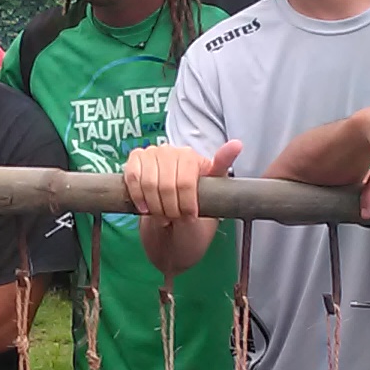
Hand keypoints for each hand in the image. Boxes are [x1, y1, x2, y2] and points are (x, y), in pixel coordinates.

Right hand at [123, 141, 241, 219]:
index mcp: (192, 157)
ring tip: (162, 216)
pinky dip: (138, 197)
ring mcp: (151, 153)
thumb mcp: (213, 193)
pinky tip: (145, 208)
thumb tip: (237, 144)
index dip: (186, 205)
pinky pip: (133, 178)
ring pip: (149, 183)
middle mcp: (171, 150)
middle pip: (166, 185)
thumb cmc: (193, 210)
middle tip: (174, 219)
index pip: (186, 182)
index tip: (189, 217)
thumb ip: (222, 168)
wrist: (171, 225)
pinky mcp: (135, 160)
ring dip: (155, 207)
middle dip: (170, 209)